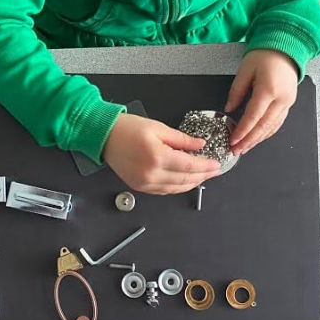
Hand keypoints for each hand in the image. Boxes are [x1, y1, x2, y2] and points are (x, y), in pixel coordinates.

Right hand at [103, 113, 221, 194]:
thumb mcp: (158, 127)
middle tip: (213, 171)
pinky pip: (163, 191)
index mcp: (157, 156)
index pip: (189, 166)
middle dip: (202, 176)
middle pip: (185, 180)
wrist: (104, 136)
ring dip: (191, 183)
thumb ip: (182, 139)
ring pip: (175, 188)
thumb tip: (199, 145)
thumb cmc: (126, 129)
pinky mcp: (139, 186)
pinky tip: (184, 181)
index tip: (216, 165)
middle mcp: (151, 173)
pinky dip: (176, 187)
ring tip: (202, 176)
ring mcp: (144, 182)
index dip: (206, 167)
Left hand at [226, 49, 297, 155]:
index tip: (233, 141)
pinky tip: (258, 138)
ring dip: (258, 140)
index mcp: (268, 90)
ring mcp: (287, 102)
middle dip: (249, 141)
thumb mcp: (244, 70)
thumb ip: (235, 92)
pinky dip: (267, 132)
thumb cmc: (265, 55)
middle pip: (264, 126)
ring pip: (272, 127)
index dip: (242, 131)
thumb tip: (228, 109)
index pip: (253, 117)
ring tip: (245, 148)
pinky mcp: (289, 102)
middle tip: (237, 150)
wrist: (285, 47)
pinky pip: (278, 122)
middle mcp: (281, 99)